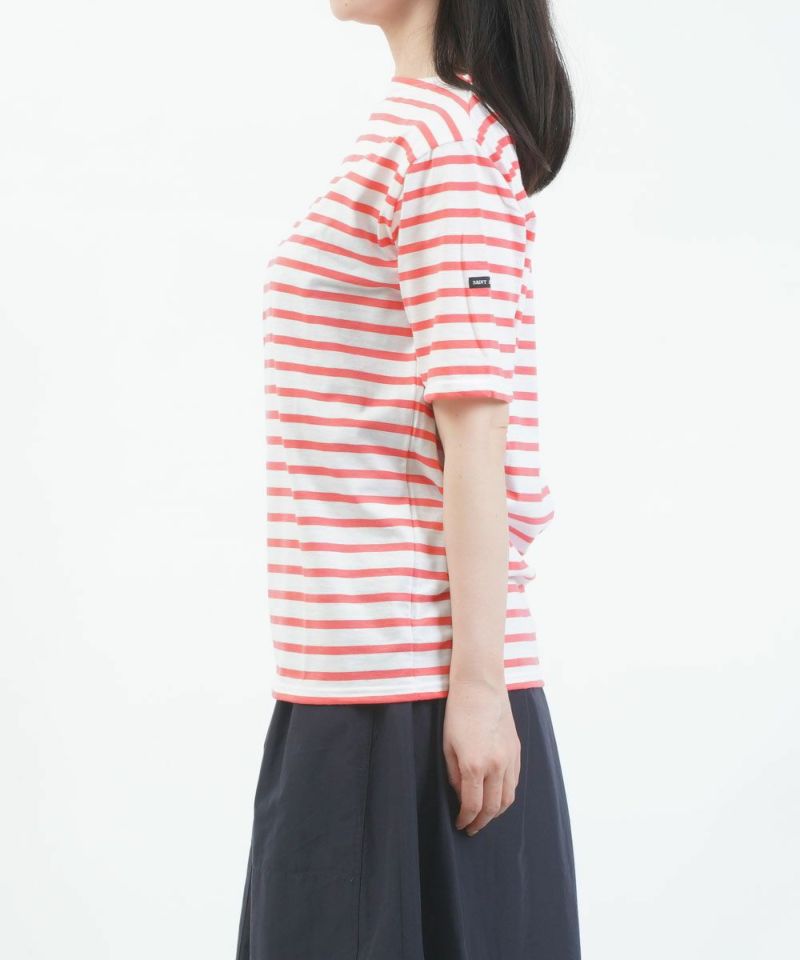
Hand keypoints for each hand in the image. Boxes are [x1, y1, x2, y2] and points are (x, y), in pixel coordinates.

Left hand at [442, 678, 520, 835]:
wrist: (481, 688)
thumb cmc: (458, 714)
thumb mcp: (447, 746)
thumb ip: (453, 775)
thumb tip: (460, 795)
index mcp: (475, 765)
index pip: (473, 805)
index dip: (466, 819)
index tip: (460, 824)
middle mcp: (496, 766)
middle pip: (493, 807)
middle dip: (482, 822)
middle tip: (472, 828)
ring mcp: (510, 759)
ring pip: (508, 798)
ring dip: (496, 812)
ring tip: (484, 816)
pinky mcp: (516, 751)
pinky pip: (514, 782)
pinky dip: (506, 795)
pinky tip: (496, 796)